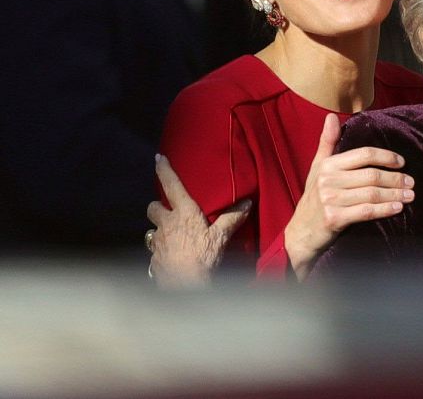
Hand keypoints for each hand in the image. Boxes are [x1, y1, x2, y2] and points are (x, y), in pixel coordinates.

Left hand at [147, 155, 250, 288]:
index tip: (158, 158)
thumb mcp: (221, 237)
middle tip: (168, 212)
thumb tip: (247, 202)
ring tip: (172, 237)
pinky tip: (173, 258)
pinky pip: (155, 251)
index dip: (164, 170)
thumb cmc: (203, 258)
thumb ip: (232, 218)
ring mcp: (157, 242)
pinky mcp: (153, 259)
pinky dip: (162, 251)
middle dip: (158, 208)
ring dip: (160, 231)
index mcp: (184, 212)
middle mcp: (166, 223)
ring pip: (152, 230)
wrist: (185, 288)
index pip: (171, 185)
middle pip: (152, 207)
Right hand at [284, 113, 413, 280]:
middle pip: (371, 175)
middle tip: (411, 182)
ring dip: (394, 195)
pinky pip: (366, 211)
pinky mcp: (334, 218)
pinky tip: (397, 208)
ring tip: (409, 196)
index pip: (364, 154)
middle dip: (395, 178)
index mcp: (328, 165)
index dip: (386, 157)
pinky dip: (384, 209)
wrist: (300, 232)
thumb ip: (327, 142)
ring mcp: (331, 199)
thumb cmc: (313, 198)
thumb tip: (331, 116)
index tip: (401, 163)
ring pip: (371, 193)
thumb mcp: (317, 168)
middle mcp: (328, 180)